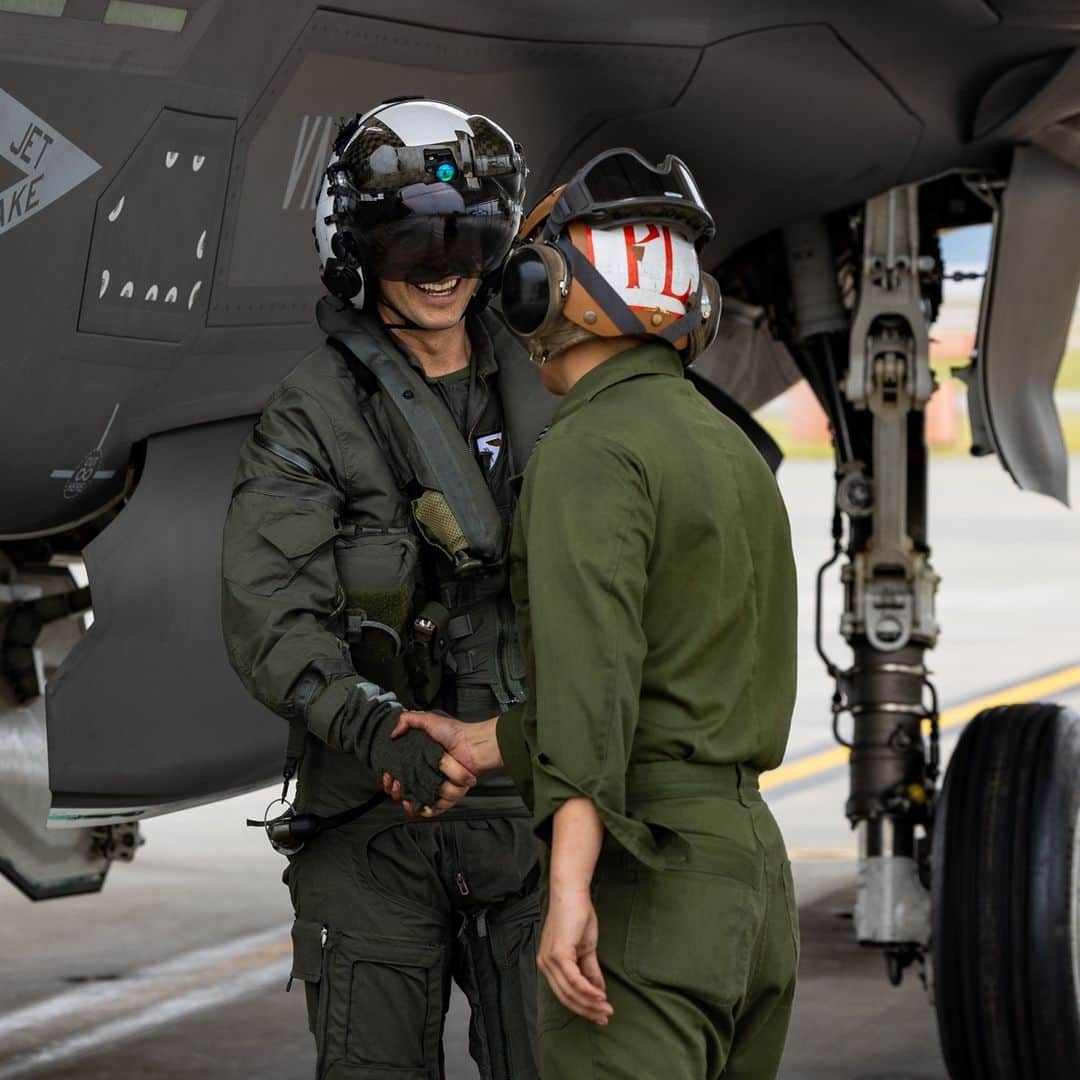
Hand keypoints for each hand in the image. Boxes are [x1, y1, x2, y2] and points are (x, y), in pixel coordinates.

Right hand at [381, 711, 485, 817]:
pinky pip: (435, 808)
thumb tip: (392, 733)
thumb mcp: (428, 719)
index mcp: (418, 759)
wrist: (474, 744)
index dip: (390, 779)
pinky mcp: (448, 794)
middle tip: (396, 785)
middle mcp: (426, 774)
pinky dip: (426, 810)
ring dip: (410, 799)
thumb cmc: (455, 732)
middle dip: (396, 792)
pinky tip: (418, 806)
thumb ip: (408, 720)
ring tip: (406, 794)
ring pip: (418, 800)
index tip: (388, 776)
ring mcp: (437, 785)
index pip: (398, 774)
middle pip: (404, 791)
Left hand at [537, 885, 612, 1025]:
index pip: (564, 993)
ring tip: (606, 1008)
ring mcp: (549, 960)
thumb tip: (598, 990)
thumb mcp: (585, 948)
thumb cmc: (577, 916)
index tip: (599, 1015)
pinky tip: (600, 995)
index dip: (582, 1007)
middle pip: (566, 997)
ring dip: (590, 1003)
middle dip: (587, 1010)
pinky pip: (574, 980)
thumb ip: (589, 969)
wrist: (572, 894)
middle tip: (605, 1017)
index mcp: (548, 964)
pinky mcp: (558, 954)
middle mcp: (545, 965)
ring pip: (570, 992)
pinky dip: (588, 990)